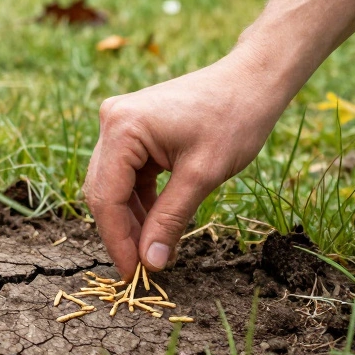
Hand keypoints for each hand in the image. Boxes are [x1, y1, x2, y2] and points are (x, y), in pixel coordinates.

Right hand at [83, 49, 289, 279]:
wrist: (251, 80)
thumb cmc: (234, 119)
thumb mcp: (202, 176)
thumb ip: (170, 220)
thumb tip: (151, 263)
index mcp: (123, 128)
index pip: (106, 197)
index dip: (118, 240)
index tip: (135, 274)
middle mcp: (112, 121)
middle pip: (103, 191)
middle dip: (122, 232)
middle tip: (144, 269)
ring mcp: (120, 123)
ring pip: (113, 186)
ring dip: (131, 219)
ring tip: (155, 251)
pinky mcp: (132, 130)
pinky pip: (127, 174)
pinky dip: (140, 201)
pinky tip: (158, 224)